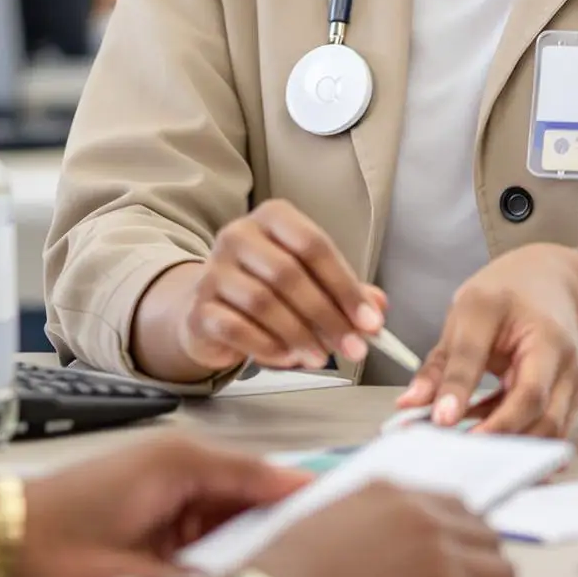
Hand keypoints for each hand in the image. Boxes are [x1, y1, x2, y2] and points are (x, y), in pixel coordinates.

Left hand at [0, 435, 308, 576]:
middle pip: (252, 487)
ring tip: (295, 564)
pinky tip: (240, 568)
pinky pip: (205, 511)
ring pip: (231, 502)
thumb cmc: (51, 548)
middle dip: (285, 520)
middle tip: (331, 551)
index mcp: (178, 463)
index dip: (304, 495)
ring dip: (253, 532)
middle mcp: (177, 457)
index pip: (261, 475)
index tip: (346, 512)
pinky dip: (224, 536)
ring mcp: (164, 473)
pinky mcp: (152, 494)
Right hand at [136, 200, 383, 380]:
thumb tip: (378, 307)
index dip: (345, 286)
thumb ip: (345, 291)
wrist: (211, 309)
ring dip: (299, 335)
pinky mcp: (199, 308)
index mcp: (272, 219)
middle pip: (288, 274)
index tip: (370, 321)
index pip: (313, 245)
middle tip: (353, 348)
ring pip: (262, 302)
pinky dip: (267, 347)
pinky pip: (236, 328)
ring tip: (321, 357)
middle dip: (327, 316)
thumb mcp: (310, 282)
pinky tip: (286, 358)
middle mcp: (238, 235)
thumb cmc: (268, 289)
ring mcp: (213, 270)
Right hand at [258, 483, 521, 576]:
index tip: (457, 565)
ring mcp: (441, 562)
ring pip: (505, 576)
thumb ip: (366, 520)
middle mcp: (424, 518)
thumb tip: (388, 546)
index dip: (462, 541)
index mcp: (392, 492)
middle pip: (488, 539)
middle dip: (481, 571)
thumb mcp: (323, 520)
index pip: (457, 508)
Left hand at [395, 245, 577, 438]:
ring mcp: (571, 379)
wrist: (551, 282)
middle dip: (495, 433)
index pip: (504, 370)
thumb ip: (442, 364)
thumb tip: (411, 403)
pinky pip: (548, 430)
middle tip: (454, 449)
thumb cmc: (508, 295)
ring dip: (508, 444)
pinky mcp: (571, 398)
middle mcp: (560, 355)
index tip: (441, 421)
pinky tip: (486, 435)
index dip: (469, 397)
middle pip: (535, 407)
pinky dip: (518, 440)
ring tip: (466, 446)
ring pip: (548, 428)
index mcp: (534, 328)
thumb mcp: (467, 314)